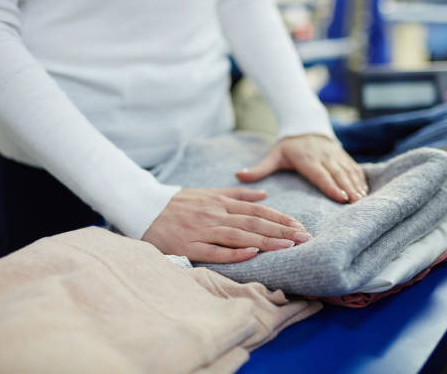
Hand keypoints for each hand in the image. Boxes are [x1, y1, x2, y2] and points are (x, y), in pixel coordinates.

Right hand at [141, 187, 310, 262]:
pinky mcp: (189, 246)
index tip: (299, 226)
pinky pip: (214, 250)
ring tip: (287, 246)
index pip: (257, 211)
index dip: (279, 219)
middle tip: (303, 239)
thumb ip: (236, 195)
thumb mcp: (208, 193)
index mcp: (220, 203)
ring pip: (238, 235)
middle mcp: (214, 215)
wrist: (144, 207)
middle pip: (253, 223)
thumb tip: (263, 195)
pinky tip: (251, 253)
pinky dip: (233, 252)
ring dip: (265, 241)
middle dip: (280, 231)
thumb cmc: (179, 203)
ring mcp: (202, 230)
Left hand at [236, 134, 367, 202]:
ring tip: (362, 200)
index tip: (340, 197)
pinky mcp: (342, 155)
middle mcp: (323, 156)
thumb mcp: (273, 155)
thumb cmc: (288, 146)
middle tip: (355, 203)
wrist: (304, 125)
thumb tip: (238, 175)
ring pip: (348, 170)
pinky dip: (360, 179)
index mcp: (306, 158)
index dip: (331, 185)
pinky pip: (353, 167)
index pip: (320, 173)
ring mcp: (335, 155)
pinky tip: (365, 191)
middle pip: (337, 173)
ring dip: (356, 185)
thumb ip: (259, 168)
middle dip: (348, 188)